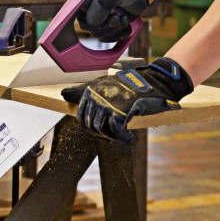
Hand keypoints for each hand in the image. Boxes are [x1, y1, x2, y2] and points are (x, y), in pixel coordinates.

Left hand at [61, 57, 192, 142]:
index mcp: (91, 90)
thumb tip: (66, 97)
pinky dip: (125, 138)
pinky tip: (131, 139)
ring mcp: (108, 104)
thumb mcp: (105, 84)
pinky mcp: (121, 111)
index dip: (90, 128)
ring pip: (103, 130)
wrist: (153, 81)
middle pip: (92, 125)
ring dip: (113, 137)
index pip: (81, 116)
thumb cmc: (130, 85)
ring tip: (122, 137)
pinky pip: (117, 131)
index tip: (100, 132)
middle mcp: (97, 97)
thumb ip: (87, 93)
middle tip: (113, 137)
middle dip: (102, 134)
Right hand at [78, 0, 161, 42]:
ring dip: (114, 31)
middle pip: (87, 27)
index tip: (98, 20)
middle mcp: (89, 7)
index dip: (84, 19)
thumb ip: (103, 3)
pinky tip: (127, 26)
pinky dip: (119, 36)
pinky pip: (107, 38)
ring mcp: (98, 17)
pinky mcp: (108, 25)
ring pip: (98, 34)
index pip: (74, 12)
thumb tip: (91, 22)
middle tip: (117, 18)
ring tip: (124, 19)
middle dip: (105, 26)